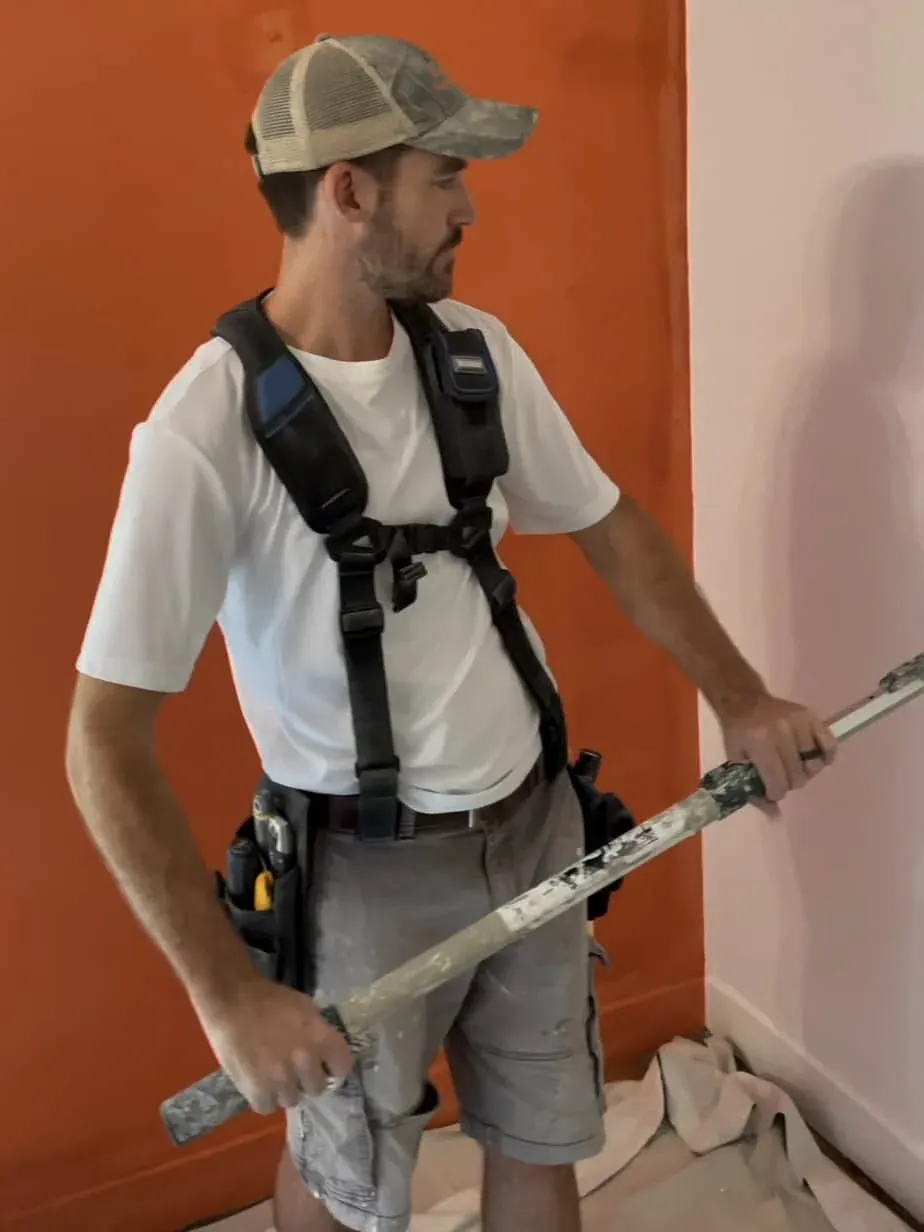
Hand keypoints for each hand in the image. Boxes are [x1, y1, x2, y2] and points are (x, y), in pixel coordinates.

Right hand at [196, 975, 354, 1114]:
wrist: (231, 999)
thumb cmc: (270, 998)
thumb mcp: (306, 1007)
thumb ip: (319, 1032)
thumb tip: (326, 1052)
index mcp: (320, 1037)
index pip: (344, 1068)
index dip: (334, 1066)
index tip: (325, 1065)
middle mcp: (305, 1061)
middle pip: (318, 1087)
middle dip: (308, 1078)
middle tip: (295, 1068)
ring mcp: (280, 1078)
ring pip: (293, 1100)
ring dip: (285, 1089)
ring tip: (273, 1074)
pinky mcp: (256, 1090)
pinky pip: (268, 1107)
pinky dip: (264, 1097)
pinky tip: (259, 1082)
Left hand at [719, 692, 837, 805]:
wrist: (744, 700)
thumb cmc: (738, 732)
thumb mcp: (736, 761)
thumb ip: (753, 790)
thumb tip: (775, 815)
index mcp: (759, 742)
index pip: (778, 782)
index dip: (775, 792)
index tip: (772, 790)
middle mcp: (781, 731)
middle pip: (797, 776)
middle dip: (788, 782)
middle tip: (780, 775)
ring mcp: (799, 723)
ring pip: (814, 765)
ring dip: (805, 771)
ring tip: (794, 765)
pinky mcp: (812, 717)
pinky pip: (830, 746)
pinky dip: (826, 757)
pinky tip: (815, 759)